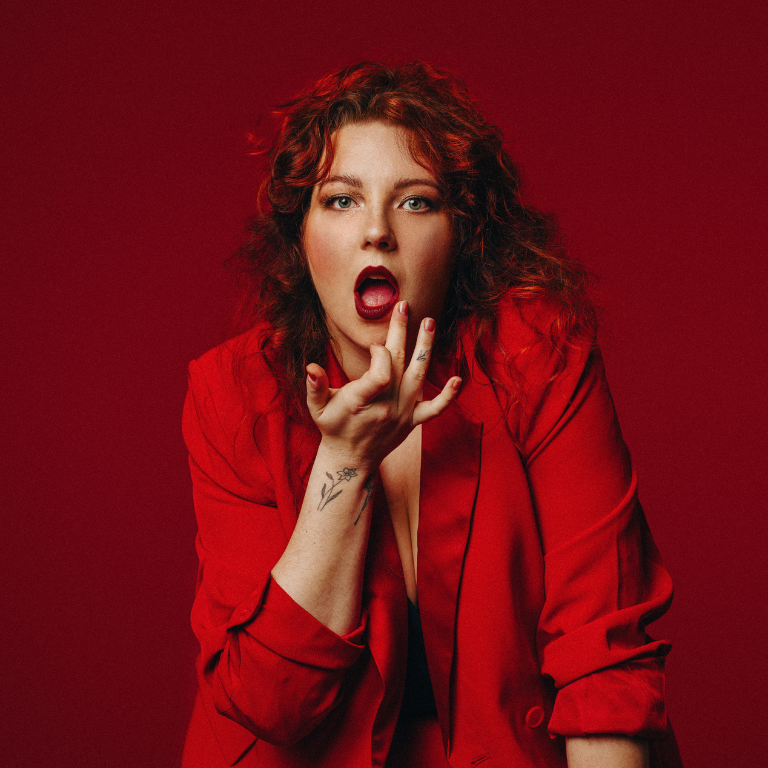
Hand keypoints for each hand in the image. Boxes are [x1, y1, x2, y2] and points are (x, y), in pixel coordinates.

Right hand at [305, 301, 460, 468]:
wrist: (352, 460)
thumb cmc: (332, 428)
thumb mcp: (317, 408)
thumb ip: (315, 387)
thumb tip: (311, 367)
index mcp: (362, 401)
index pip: (380, 373)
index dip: (380, 353)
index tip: (374, 344)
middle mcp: (386, 406)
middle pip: (399, 364)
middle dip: (401, 332)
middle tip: (405, 305)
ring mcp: (402, 414)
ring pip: (418, 377)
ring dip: (425, 348)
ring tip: (429, 323)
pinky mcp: (413, 421)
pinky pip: (434, 409)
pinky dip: (448, 396)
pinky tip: (457, 378)